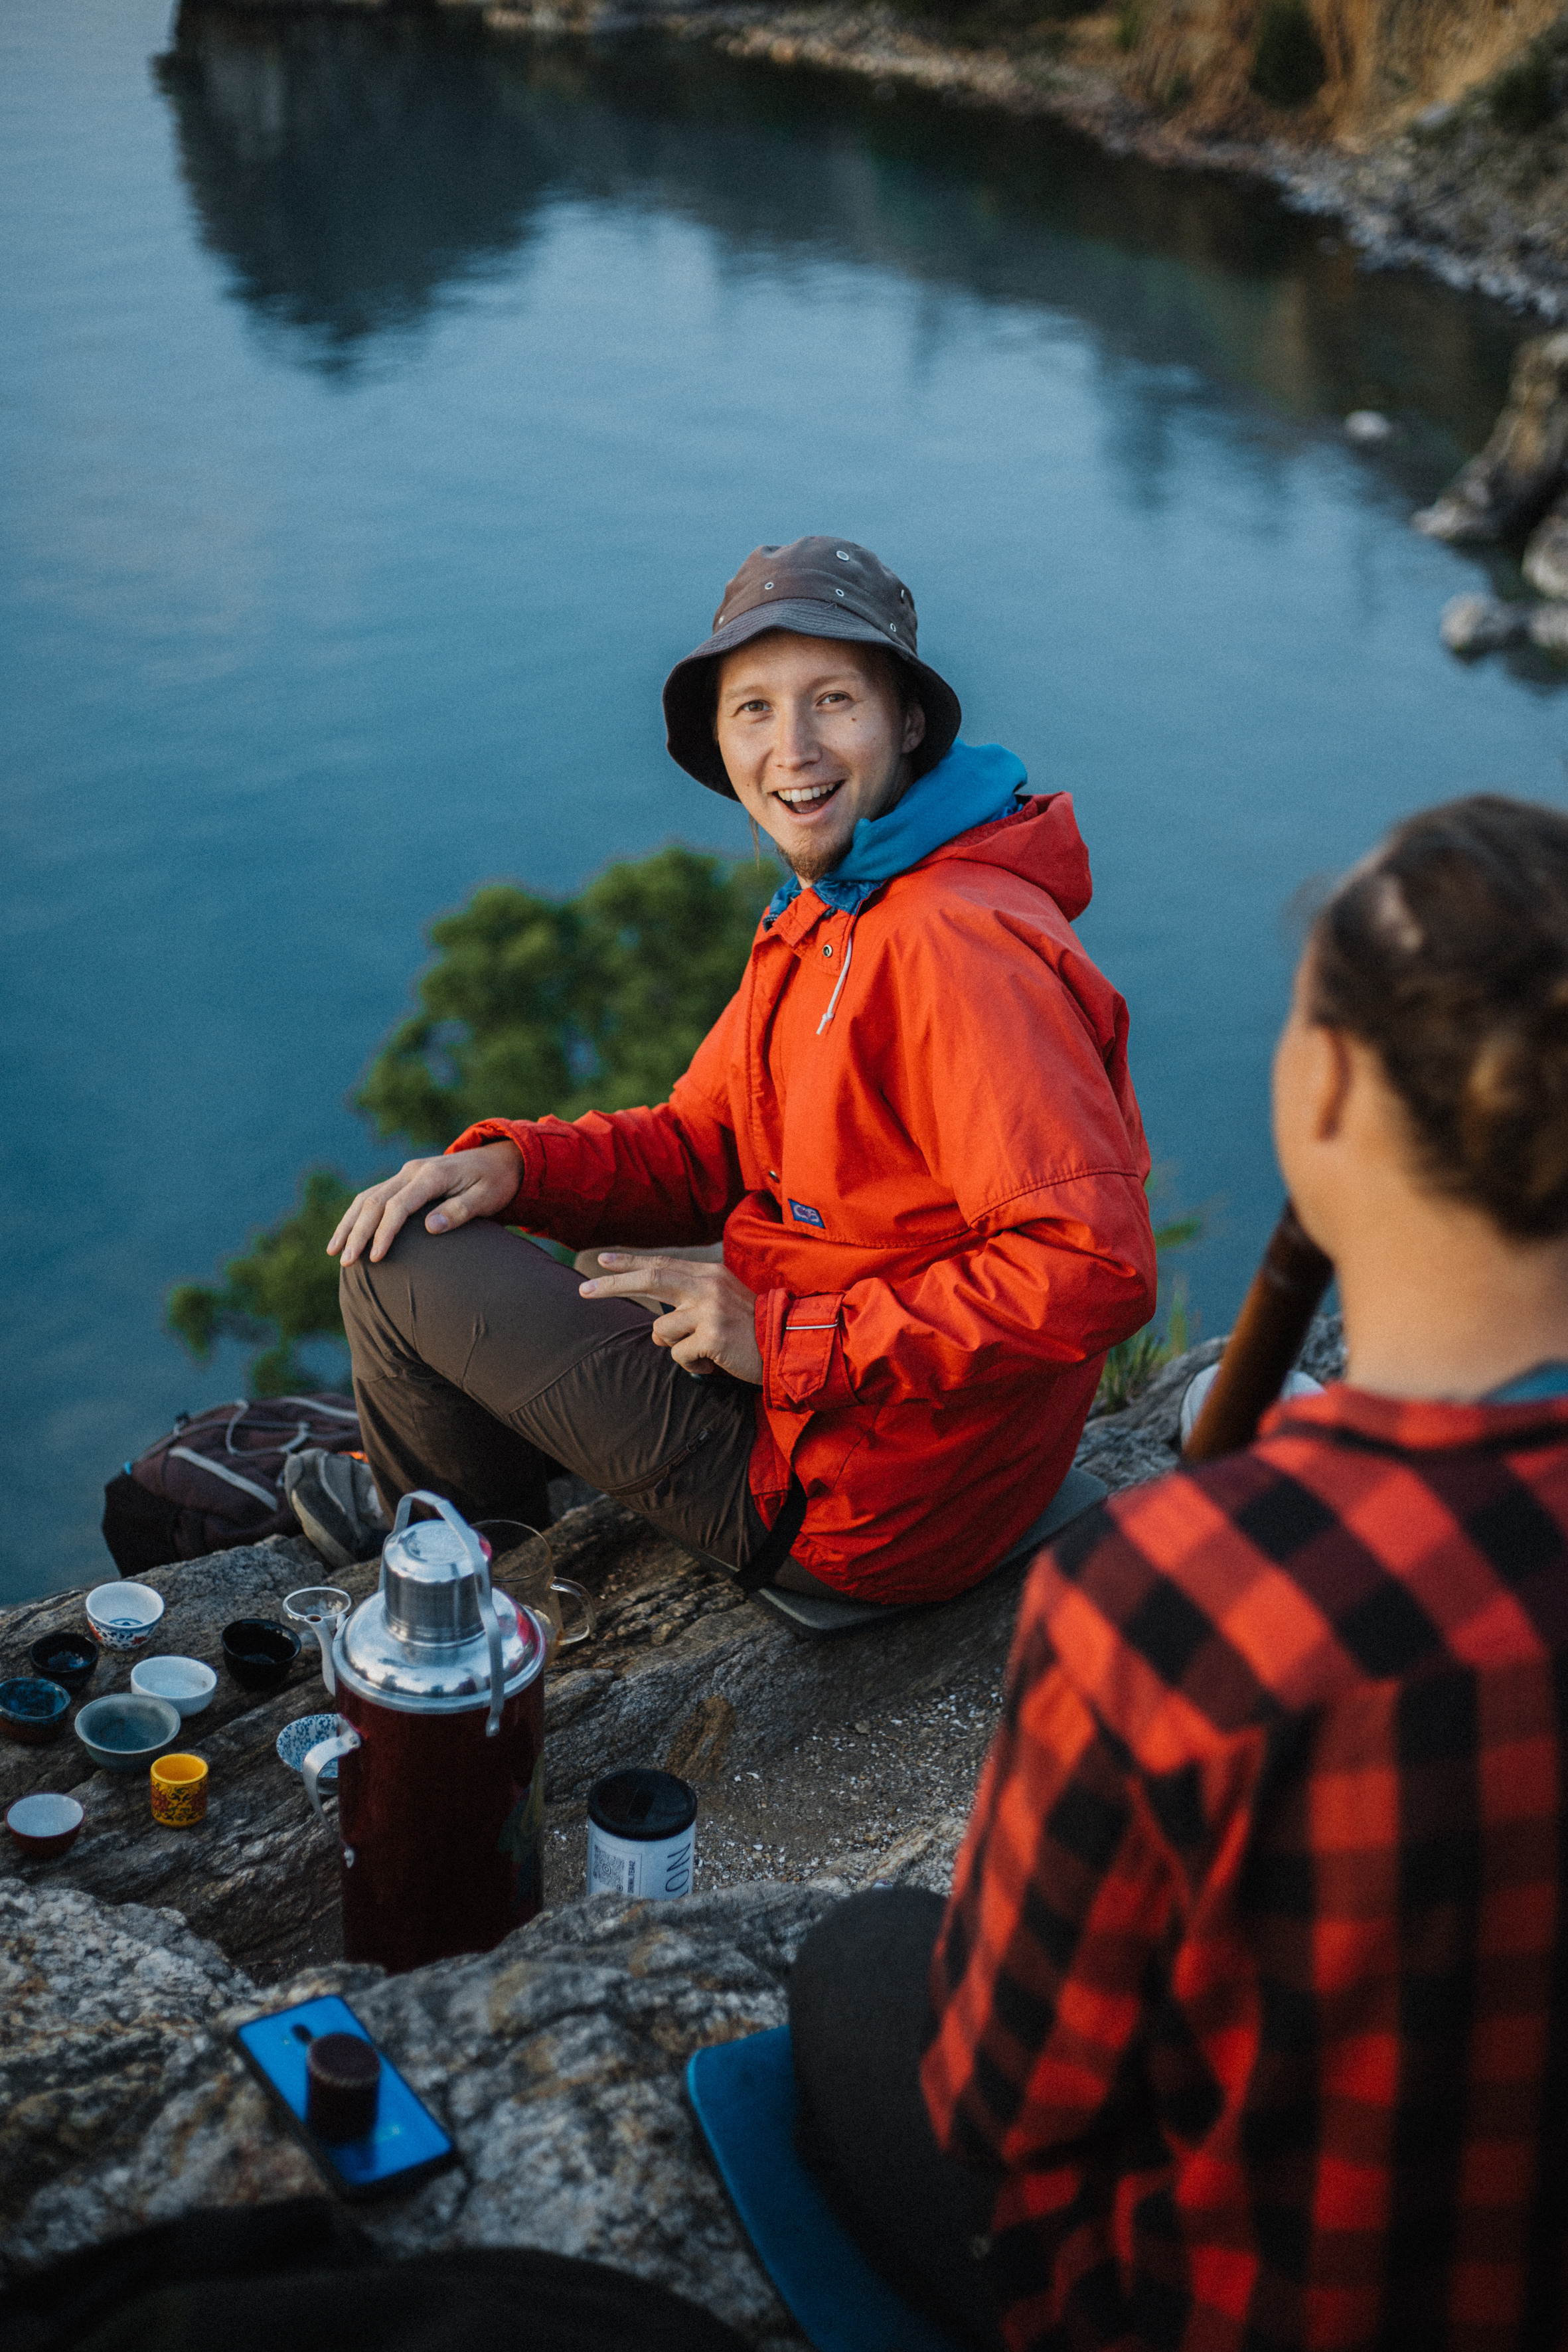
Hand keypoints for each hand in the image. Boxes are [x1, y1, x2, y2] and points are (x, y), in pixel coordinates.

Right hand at [328, 1142, 523, 1267]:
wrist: (497, 1160)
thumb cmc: (494, 1183)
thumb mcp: (486, 1198)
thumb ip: (459, 1211)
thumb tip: (430, 1227)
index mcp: (432, 1175)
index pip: (399, 1205)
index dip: (385, 1233)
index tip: (375, 1259)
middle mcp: (412, 1171)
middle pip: (375, 1202)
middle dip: (357, 1233)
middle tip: (346, 1262)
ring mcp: (405, 1174)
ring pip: (367, 1198)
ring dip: (349, 1225)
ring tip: (334, 1252)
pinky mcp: (403, 1180)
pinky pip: (373, 1196)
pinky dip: (356, 1216)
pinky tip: (346, 1236)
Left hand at [581, 1252, 762, 1383]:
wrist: (788, 1345)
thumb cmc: (753, 1328)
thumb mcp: (723, 1302)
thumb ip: (691, 1302)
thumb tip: (657, 1324)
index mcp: (709, 1274)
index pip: (661, 1264)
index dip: (629, 1263)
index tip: (601, 1260)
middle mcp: (708, 1286)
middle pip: (650, 1280)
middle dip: (613, 1284)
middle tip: (583, 1289)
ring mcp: (710, 1310)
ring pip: (663, 1331)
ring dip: (675, 1346)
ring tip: (704, 1350)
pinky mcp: (712, 1336)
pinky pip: (679, 1355)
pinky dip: (691, 1364)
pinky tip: (714, 1361)